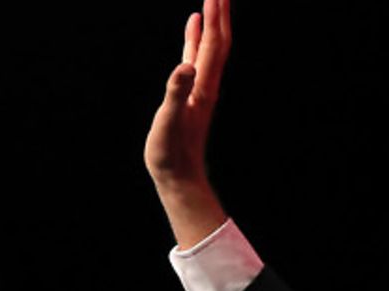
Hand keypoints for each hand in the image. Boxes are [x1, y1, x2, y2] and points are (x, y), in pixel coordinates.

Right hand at [145, 0, 230, 247]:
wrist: (179, 177)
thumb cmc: (171, 154)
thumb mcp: (168, 123)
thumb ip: (175, 93)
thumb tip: (185, 66)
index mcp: (202, 86)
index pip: (212, 44)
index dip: (215, 18)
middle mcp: (206, 82)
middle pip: (218, 40)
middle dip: (220, 12)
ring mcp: (199, 85)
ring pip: (209, 44)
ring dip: (212, 19)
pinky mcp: (189, 91)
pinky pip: (195, 55)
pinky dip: (195, 35)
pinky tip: (193, 23)